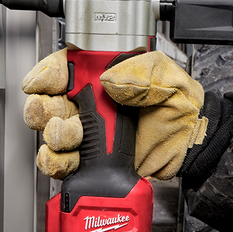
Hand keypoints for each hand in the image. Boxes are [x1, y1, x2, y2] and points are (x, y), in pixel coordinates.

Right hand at [22, 49, 207, 181]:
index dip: (47, 73)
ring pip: (50, 134)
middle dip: (42, 107)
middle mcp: (91, 102)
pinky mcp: (91, 159)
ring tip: (70, 137)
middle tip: (53, 112)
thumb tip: (110, 80)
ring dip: (53, 137)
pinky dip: (57, 162)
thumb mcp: (167, 78)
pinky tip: (68, 159)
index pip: (64, 68)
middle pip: (48, 101)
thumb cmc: (181, 106)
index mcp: (105, 75)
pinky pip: (61, 162)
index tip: (42, 82)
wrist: (190, 144)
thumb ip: (140, 74)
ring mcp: (89, 132)